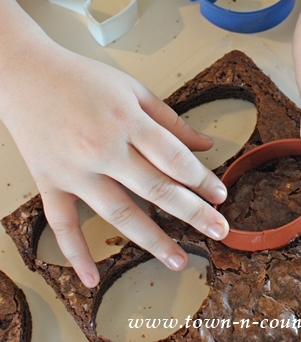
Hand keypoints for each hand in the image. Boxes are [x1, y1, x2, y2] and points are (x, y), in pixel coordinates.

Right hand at [0, 30, 228, 287]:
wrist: (27, 76)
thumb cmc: (82, 79)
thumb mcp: (133, 89)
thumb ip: (170, 120)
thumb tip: (204, 145)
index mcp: (127, 120)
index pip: (173, 158)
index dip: (201, 179)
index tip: (220, 195)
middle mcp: (103, 148)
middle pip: (155, 189)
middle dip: (192, 212)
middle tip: (218, 231)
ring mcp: (75, 170)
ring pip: (118, 213)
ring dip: (152, 240)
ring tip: (178, 260)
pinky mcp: (50, 183)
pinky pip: (63, 225)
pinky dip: (76, 254)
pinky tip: (93, 278)